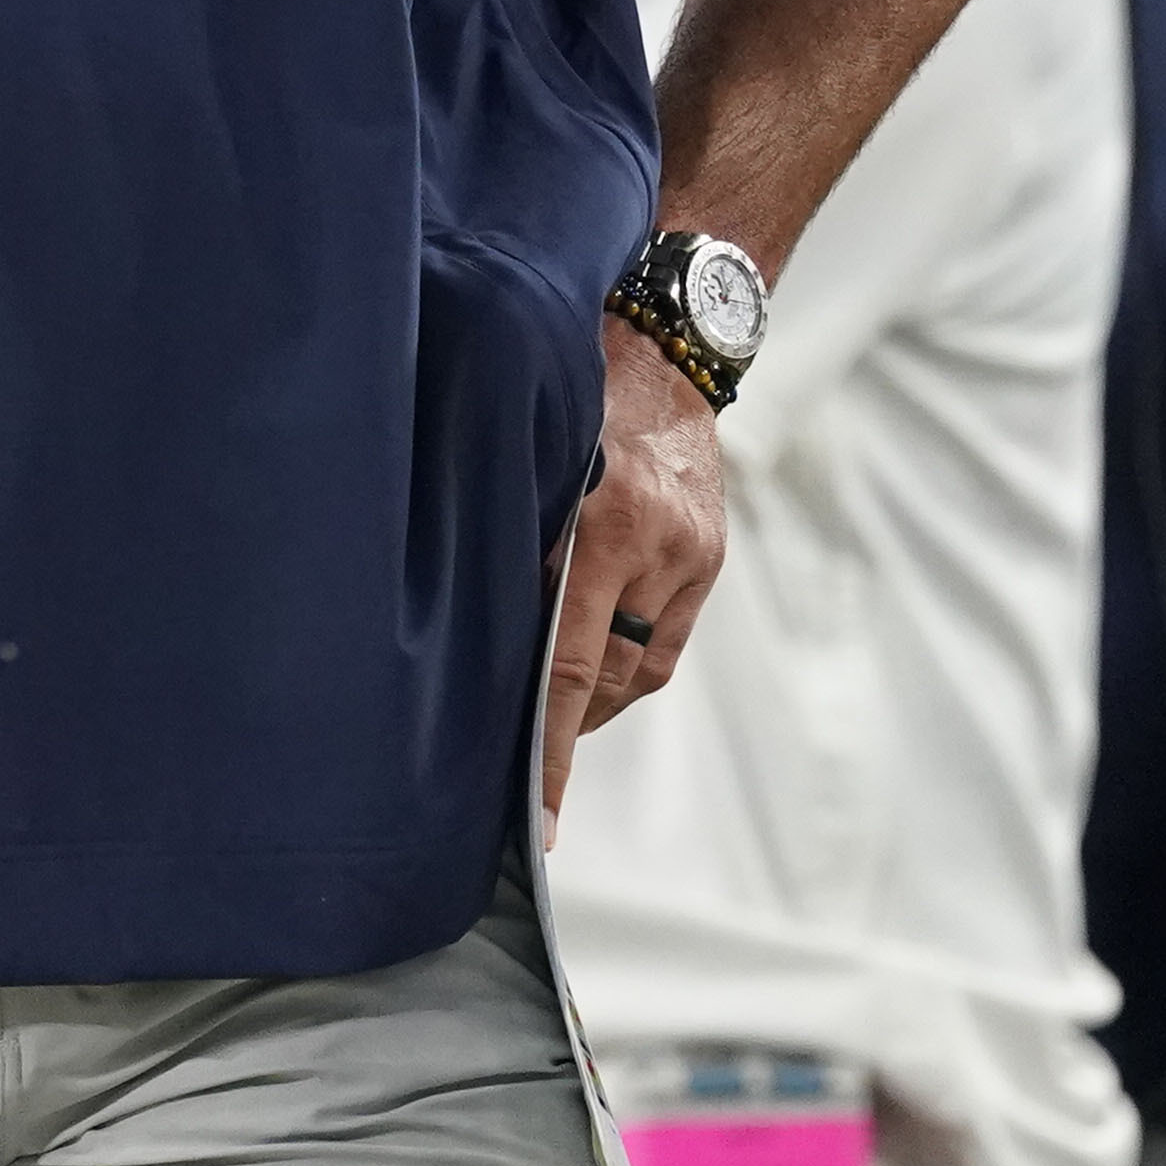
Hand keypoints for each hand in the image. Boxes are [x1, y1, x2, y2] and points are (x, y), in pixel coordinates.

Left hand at [543, 320, 729, 814]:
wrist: (660, 344)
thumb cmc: (564, 391)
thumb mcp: (521, 457)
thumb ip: (500, 537)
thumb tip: (458, 633)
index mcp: (597, 525)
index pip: (566, 668)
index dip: (549, 751)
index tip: (538, 821)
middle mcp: (651, 547)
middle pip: (604, 678)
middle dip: (563, 729)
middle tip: (514, 763)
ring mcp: (687, 556)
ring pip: (636, 670)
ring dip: (593, 697)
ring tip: (550, 705)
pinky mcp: (707, 559)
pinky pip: (665, 644)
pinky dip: (626, 665)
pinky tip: (591, 665)